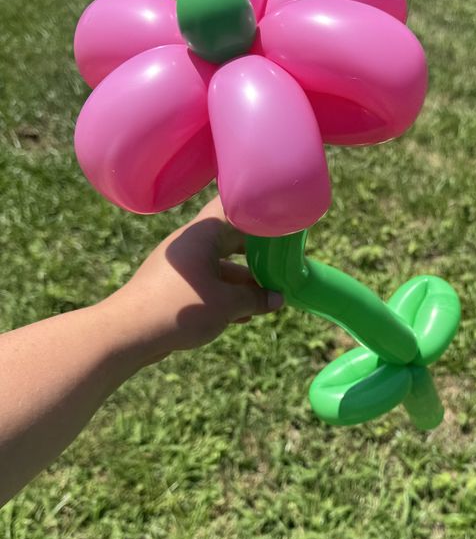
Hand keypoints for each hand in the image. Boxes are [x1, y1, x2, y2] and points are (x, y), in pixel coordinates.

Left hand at [102, 196, 282, 364]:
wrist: (128, 332)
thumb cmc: (180, 309)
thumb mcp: (227, 304)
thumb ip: (256, 298)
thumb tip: (278, 298)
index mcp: (204, 233)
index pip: (234, 206)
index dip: (259, 211)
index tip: (281, 223)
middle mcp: (191, 242)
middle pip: (231, 238)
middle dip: (258, 254)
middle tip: (283, 264)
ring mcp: (181, 264)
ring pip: (221, 264)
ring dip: (244, 280)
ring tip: (268, 298)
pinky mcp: (173, 285)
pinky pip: (207, 282)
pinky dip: (226, 293)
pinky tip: (243, 314)